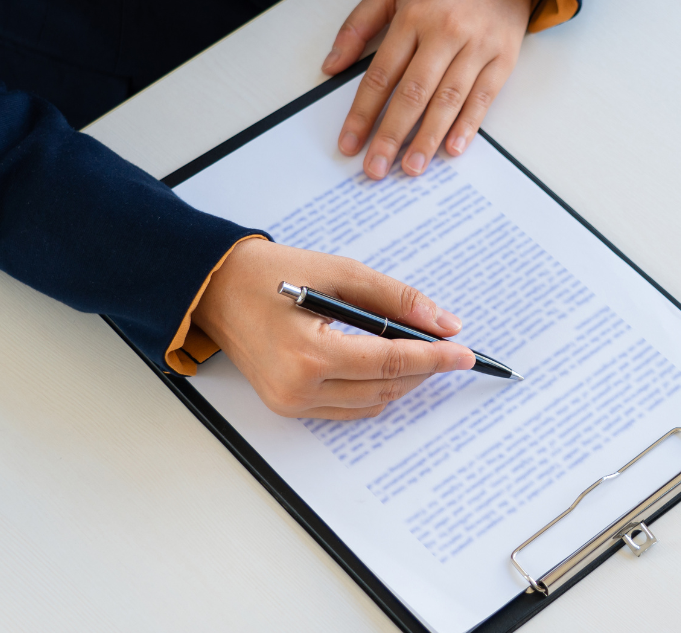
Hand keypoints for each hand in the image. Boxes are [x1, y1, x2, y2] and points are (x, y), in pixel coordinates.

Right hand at [194, 238, 473, 418]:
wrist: (214, 288)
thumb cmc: (270, 273)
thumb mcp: (339, 273)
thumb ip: (394, 299)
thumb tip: (443, 322)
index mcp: (309, 354)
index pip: (391, 362)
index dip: (435, 358)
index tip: (466, 353)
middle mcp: (299, 388)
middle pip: (385, 388)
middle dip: (424, 368)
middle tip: (449, 347)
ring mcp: (291, 403)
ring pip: (371, 403)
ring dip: (402, 381)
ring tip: (422, 353)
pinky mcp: (287, 406)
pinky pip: (347, 408)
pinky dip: (374, 390)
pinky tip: (388, 366)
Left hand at [325, 0, 537, 178]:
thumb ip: (359, 24)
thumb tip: (332, 66)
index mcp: (413, 16)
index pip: (382, 74)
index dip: (363, 112)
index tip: (350, 142)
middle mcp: (445, 33)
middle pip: (413, 93)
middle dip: (391, 135)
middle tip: (376, 168)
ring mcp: (477, 46)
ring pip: (448, 100)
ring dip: (428, 137)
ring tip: (412, 168)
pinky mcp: (503, 57)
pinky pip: (483, 97)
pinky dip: (468, 125)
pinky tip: (452, 148)